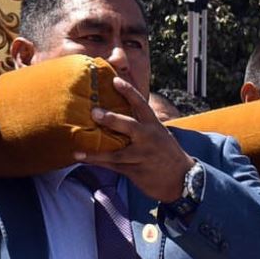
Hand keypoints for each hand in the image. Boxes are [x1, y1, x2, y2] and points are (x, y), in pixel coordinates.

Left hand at [80, 78, 194, 202]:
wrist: (182, 179)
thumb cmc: (164, 152)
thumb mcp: (158, 133)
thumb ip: (141, 123)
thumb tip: (117, 111)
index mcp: (153, 125)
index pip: (141, 104)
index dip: (129, 91)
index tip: (115, 80)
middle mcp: (148, 139)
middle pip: (128, 126)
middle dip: (111, 119)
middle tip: (94, 112)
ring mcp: (142, 156)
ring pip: (116, 154)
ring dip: (96, 153)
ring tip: (77, 151)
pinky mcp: (136, 171)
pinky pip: (113, 167)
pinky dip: (97, 163)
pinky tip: (82, 160)